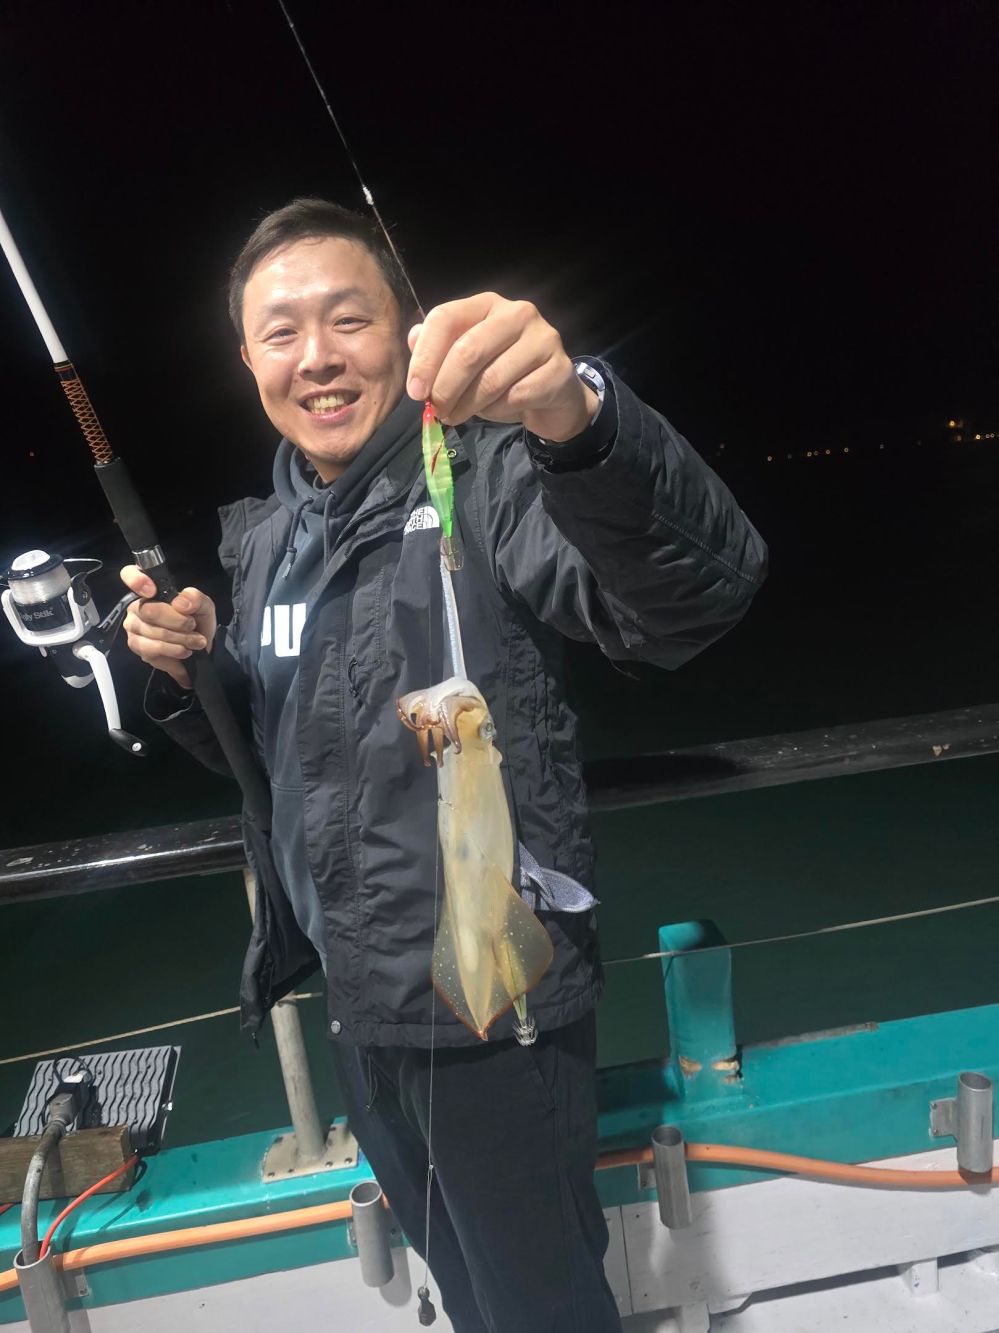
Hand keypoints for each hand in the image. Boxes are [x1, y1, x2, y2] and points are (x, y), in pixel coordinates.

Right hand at [120, 566, 216, 688]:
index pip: (130, 574)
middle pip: (150, 610)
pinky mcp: (136, 646)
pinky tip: (184, 650)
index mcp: (149, 588)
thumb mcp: (204, 606)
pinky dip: (175, 650)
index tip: (152, 591)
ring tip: (196, 641)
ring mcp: (133, 627)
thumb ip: (196, 598)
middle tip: (193, 626)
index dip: (137, 580)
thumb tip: (179, 602)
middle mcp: (136, 606)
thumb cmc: (197, 622)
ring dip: (182, 639)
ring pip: (156, 632)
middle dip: (179, 622)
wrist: (199, 649)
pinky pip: (153, 648)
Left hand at [406, 293, 598, 442]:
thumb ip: (440, 348)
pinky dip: (496, 411)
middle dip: (444, 388)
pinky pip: (515, 397)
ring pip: (490, 379)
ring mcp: (543, 339)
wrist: (554, 397)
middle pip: (467, 351)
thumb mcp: (468, 361)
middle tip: (437, 411)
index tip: (415, 391)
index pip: (445, 318)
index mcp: (488, 304)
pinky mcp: (559, 370)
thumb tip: (412, 339)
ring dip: (467, 406)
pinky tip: (494, 411)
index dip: (424, 357)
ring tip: (457, 416)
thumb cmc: (504, 376)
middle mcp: (517, 313)